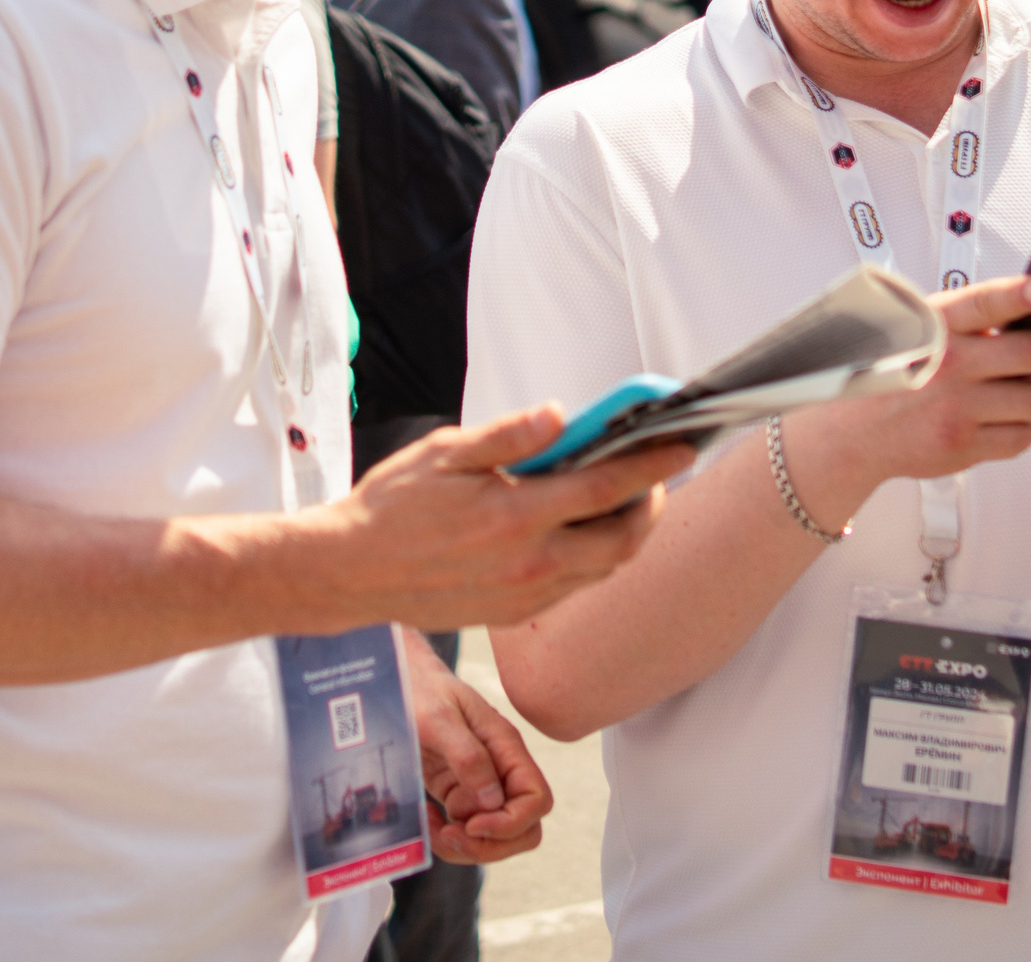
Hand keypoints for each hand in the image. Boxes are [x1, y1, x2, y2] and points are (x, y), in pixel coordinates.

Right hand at [302, 410, 694, 632]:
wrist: (348, 574)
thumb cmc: (391, 506)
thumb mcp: (444, 453)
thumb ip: (508, 435)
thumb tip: (561, 415)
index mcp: (515, 517)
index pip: (607, 490)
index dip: (652, 466)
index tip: (682, 445)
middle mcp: (528, 565)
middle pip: (623, 540)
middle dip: (651, 505)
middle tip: (656, 473)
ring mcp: (523, 596)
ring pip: (604, 569)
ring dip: (626, 534)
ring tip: (626, 499)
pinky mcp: (511, 614)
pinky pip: (574, 588)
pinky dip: (594, 559)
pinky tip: (583, 531)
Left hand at [404, 631, 550, 863]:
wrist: (398, 680)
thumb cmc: (419, 690)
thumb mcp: (438, 718)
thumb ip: (468, 756)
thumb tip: (491, 801)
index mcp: (506, 747)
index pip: (537, 800)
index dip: (511, 823)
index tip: (473, 824)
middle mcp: (500, 770)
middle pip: (523, 828)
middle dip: (490, 845)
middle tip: (450, 835)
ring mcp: (480, 784)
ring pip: (494, 837)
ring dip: (465, 846)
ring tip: (432, 829)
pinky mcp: (457, 793)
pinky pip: (466, 830)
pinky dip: (447, 837)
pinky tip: (425, 818)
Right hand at [793, 276, 1030, 508]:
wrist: (848, 435)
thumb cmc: (888, 375)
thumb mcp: (913, 333)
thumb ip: (963, 324)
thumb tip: (1030, 318)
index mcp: (931, 328)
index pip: (980, 304)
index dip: (1016, 295)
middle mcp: (946, 366)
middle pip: (1030, 356)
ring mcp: (955, 409)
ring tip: (1014, 391)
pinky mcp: (962, 446)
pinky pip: (1020, 437)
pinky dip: (1018, 429)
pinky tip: (993, 421)